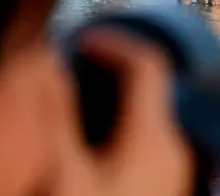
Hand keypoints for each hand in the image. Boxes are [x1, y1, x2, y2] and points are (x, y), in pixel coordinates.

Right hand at [46, 29, 193, 195]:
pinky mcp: (166, 187)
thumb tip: (45, 61)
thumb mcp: (65, 173)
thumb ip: (56, 117)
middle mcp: (174, 146)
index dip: (114, 42)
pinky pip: (147, 141)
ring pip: (148, 115)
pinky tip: (88, 143)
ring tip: (72, 102)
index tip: (78, 39)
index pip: (149, 61)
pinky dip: (119, 126)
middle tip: (69, 65)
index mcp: (155, 133)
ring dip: (113, 100)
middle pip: (149, 86)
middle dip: (110, 69)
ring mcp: (174, 169)